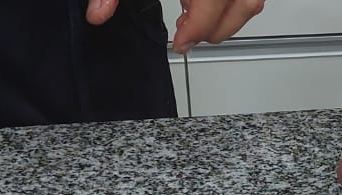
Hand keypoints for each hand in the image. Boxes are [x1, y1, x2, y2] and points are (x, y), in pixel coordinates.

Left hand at [84, 0, 265, 52]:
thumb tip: (98, 14)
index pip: (210, 6)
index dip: (196, 31)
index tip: (180, 44)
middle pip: (243, 4)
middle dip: (217, 29)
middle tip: (189, 38)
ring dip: (228, 16)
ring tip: (195, 20)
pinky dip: (232, 1)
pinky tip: (202, 0)